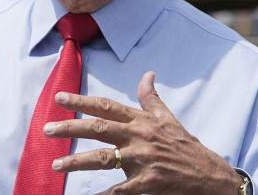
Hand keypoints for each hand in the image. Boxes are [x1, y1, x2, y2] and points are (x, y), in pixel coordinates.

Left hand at [44, 71, 242, 194]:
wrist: (210, 175)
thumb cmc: (185, 146)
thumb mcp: (168, 118)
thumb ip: (151, 98)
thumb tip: (147, 74)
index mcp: (141, 120)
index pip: (106, 106)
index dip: (82, 101)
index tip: (59, 98)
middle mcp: (140, 136)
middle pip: (99, 129)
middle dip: (71, 128)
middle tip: (47, 129)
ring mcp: (144, 159)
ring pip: (104, 159)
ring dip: (78, 162)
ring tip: (56, 165)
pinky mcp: (148, 182)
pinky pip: (120, 189)